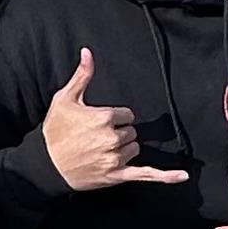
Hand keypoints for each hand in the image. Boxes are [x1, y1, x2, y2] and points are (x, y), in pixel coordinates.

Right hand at [40, 46, 188, 194]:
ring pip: (134, 149)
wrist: (45, 164)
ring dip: (123, 149)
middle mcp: (112, 138)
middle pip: (131, 132)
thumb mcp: (65, 99)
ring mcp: (115, 158)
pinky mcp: (116, 176)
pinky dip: (165, 176)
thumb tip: (88, 52)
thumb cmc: (54, 130)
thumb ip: (82, 75)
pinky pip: (146, 174)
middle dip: (117, 134)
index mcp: (104, 117)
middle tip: (95, 138)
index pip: (127, 115)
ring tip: (99, 151)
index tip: (98, 123)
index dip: (114, 118)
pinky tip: (182, 176)